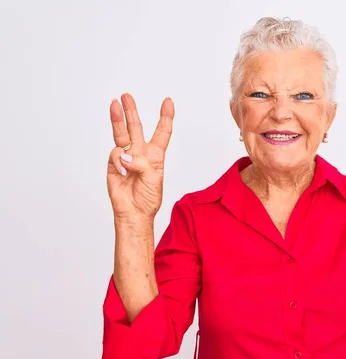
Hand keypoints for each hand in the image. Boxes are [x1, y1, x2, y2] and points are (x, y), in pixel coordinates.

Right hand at [107, 93, 174, 220]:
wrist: (134, 212)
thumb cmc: (148, 198)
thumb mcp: (154, 179)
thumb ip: (142, 164)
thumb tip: (126, 155)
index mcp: (156, 155)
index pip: (162, 132)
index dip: (165, 117)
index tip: (168, 102)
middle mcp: (140, 153)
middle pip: (136, 127)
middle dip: (132, 111)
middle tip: (126, 96)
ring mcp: (126, 157)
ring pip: (121, 133)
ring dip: (118, 119)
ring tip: (114, 104)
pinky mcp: (114, 164)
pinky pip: (116, 154)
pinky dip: (120, 161)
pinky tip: (124, 171)